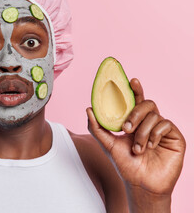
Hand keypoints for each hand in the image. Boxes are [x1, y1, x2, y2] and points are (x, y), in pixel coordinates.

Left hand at [86, 78, 185, 195]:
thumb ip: (97, 127)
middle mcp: (149, 122)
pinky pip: (165, 124)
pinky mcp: (174, 136)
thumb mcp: (108, 145)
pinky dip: (154, 135)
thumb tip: (89, 109)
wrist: (141, 184)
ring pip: (154, 115)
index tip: (131, 80)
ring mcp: (162, 128)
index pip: (136, 101)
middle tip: (126, 129)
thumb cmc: (126, 164)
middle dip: (134, 113)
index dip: (135, 89)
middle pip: (146, 103)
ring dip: (142, 133)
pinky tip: (151, 147)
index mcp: (135, 121)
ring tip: (138, 149)